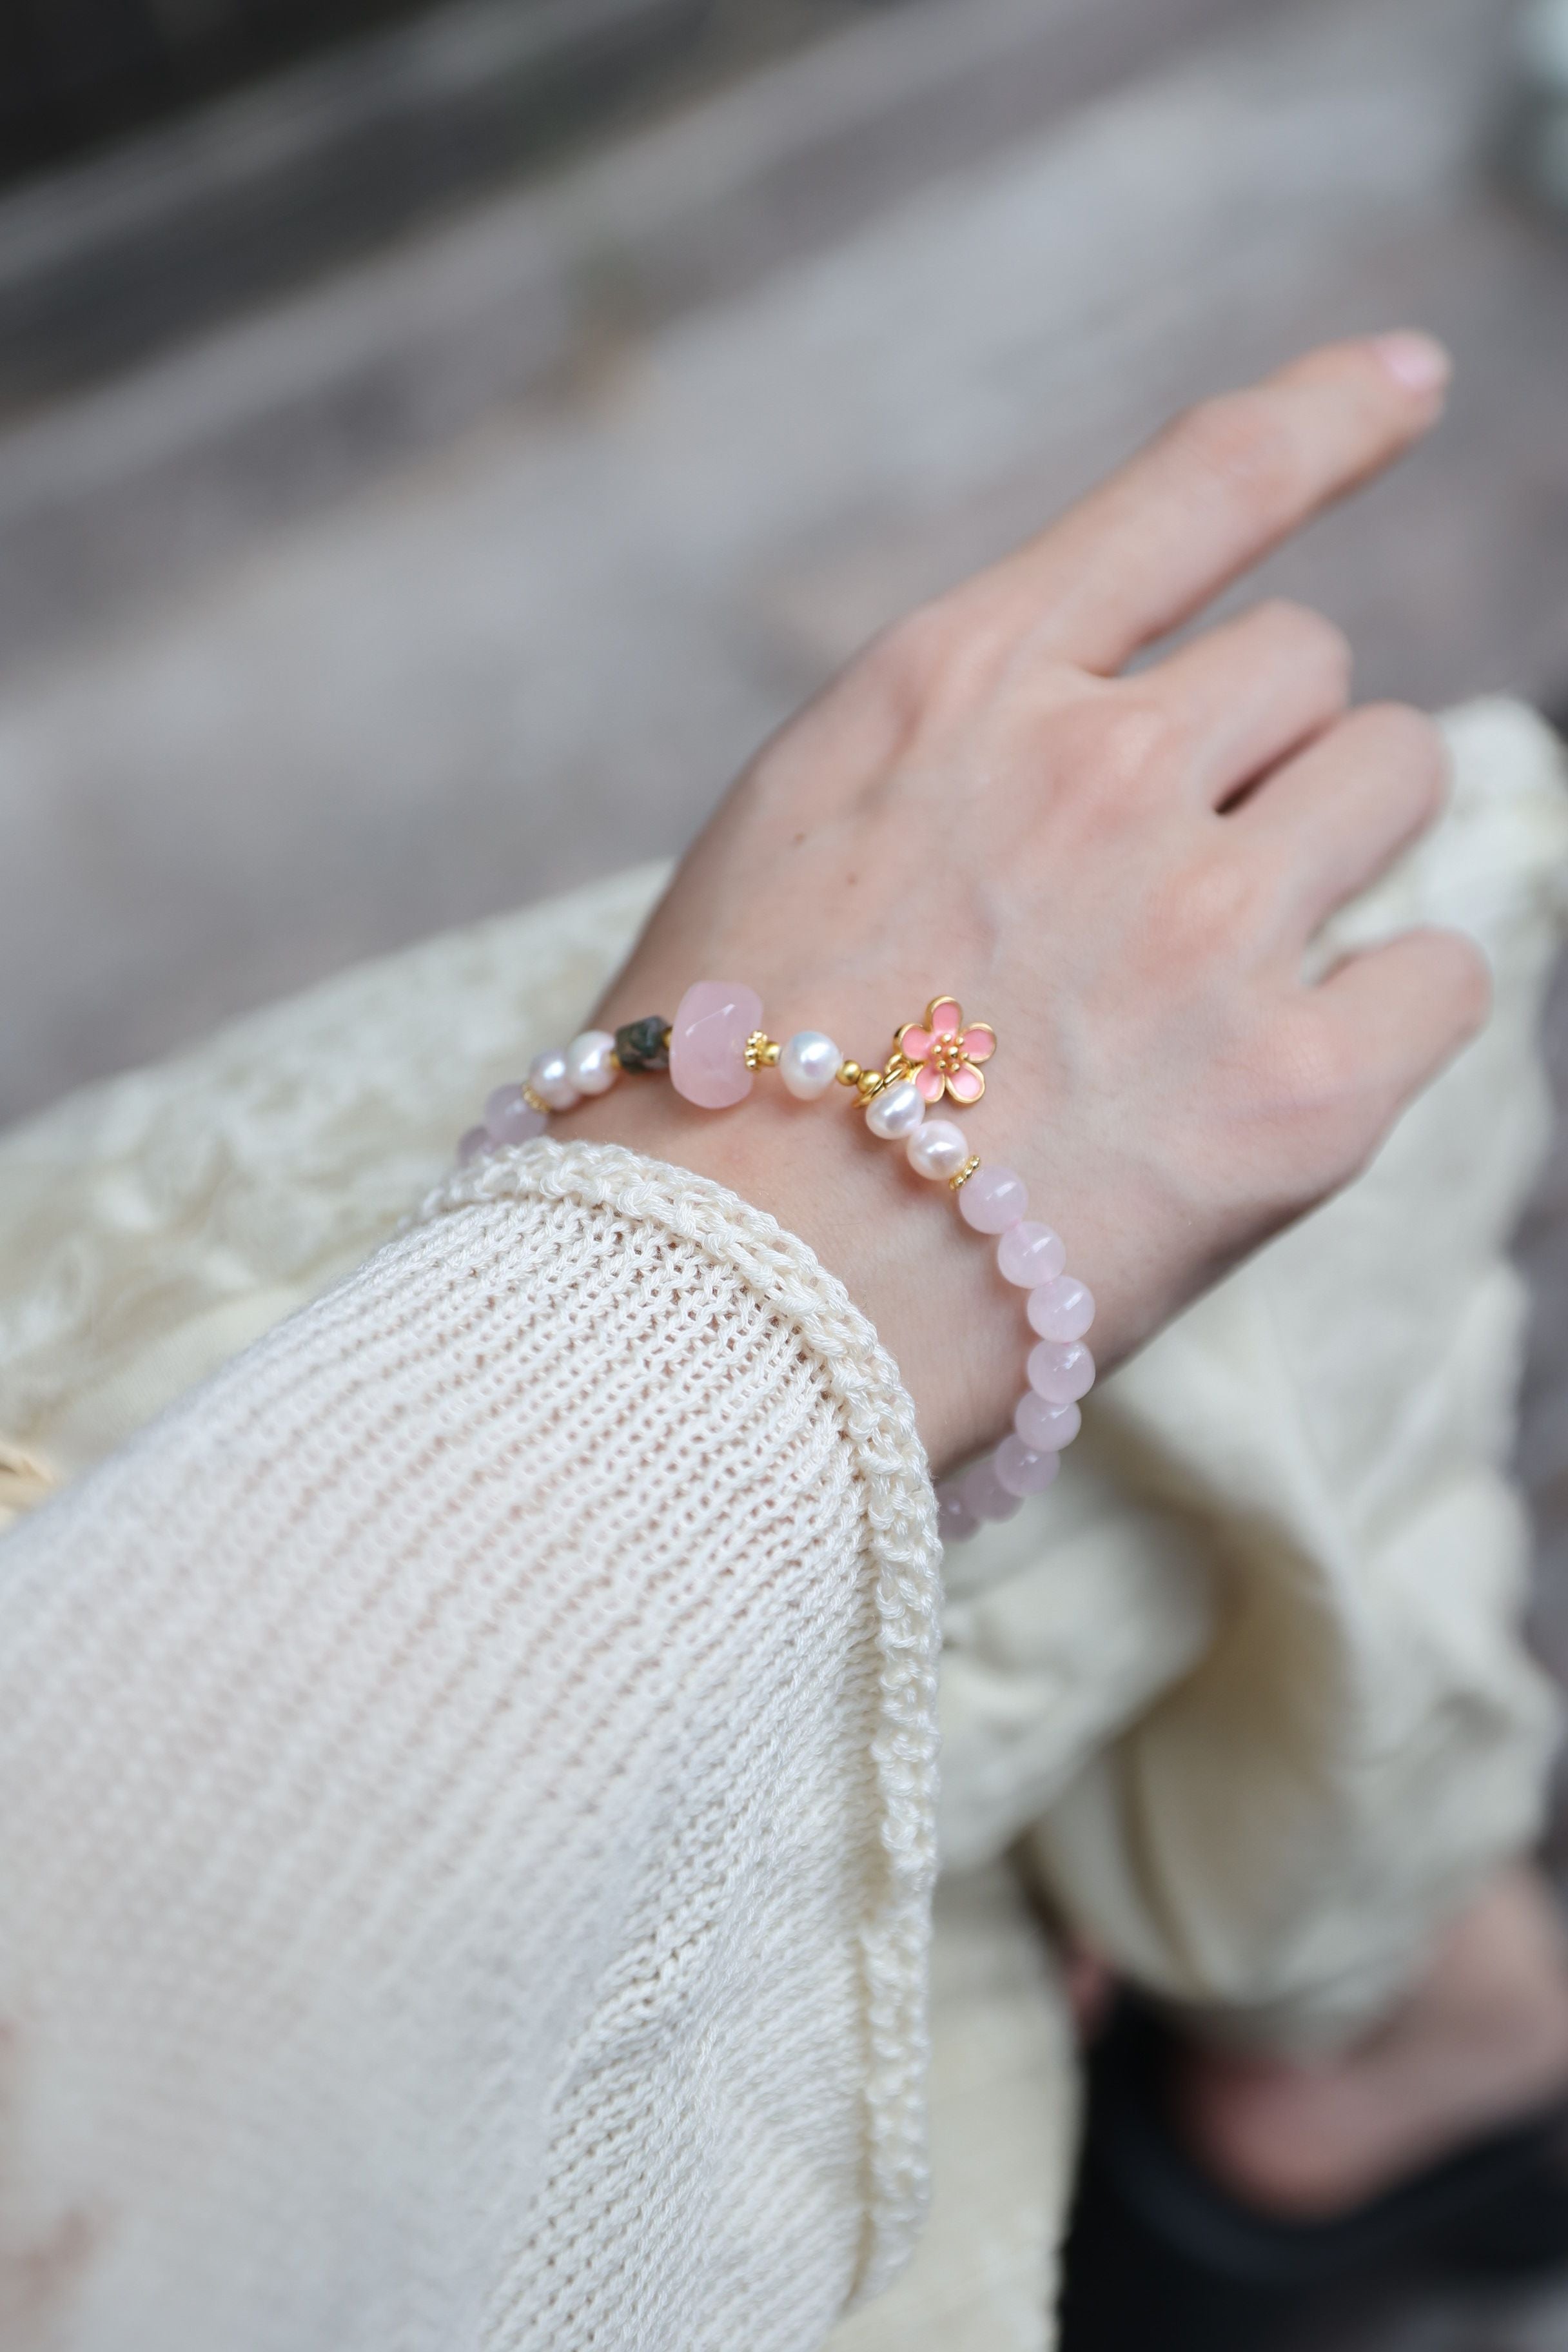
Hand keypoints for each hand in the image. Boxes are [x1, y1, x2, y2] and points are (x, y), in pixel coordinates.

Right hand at [569, 334, 1484, 1473]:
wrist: (715, 1312)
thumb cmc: (718, 1089)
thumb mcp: (798, 837)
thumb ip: (969, 751)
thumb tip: (1135, 731)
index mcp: (959, 688)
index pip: (1196, 488)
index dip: (1321, 420)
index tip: (1410, 383)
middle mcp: (1098, 773)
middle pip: (1307, 667)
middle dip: (1257, 758)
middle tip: (1165, 888)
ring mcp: (1207, 933)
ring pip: (1396, 780)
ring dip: (1329, 856)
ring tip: (1210, 980)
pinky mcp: (1297, 1097)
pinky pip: (1450, 972)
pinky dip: (1387, 1010)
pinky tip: (1272, 1075)